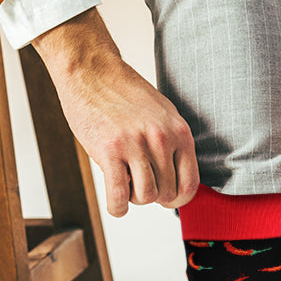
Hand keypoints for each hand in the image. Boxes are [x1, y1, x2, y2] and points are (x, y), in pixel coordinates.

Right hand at [31, 9, 198, 216]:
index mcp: (178, 131)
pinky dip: (117, 208)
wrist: (91, 72)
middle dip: (151, 196)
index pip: (189, 184)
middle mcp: (161, 139)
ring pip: (145, 197)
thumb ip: (172, 143)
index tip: (164, 197)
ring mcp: (135, 145)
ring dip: (133, 198)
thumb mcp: (162, 114)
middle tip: (137, 182)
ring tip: (124, 182)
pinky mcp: (109, 151)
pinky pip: (118, 196)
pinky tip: (115, 204)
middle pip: (165, 194)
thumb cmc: (124, 94)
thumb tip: (178, 180)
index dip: (177, 198)